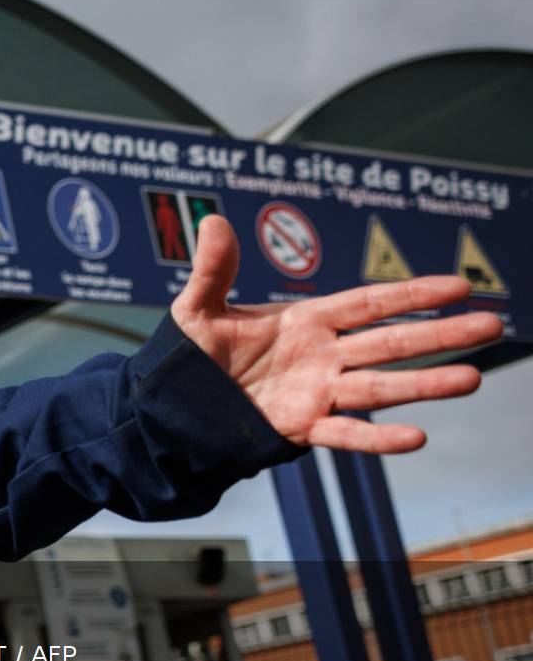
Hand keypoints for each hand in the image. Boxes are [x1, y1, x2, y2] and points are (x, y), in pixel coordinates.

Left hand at [170, 215, 503, 452]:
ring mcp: (316, 393)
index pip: (369, 303)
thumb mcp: (197, 310)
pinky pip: (345, 433)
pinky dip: (378, 438)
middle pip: (391, 342)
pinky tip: (416, 438)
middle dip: (440, 334)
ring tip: (473, 378)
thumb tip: (212, 222)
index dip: (413, 293)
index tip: (459, 285)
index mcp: (305, 321)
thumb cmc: (188, 357)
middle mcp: (321, 357)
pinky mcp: (300, 427)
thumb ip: (213, 270)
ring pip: (381, 386)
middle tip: (492, 324)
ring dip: (425, 384)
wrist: (168, 409)